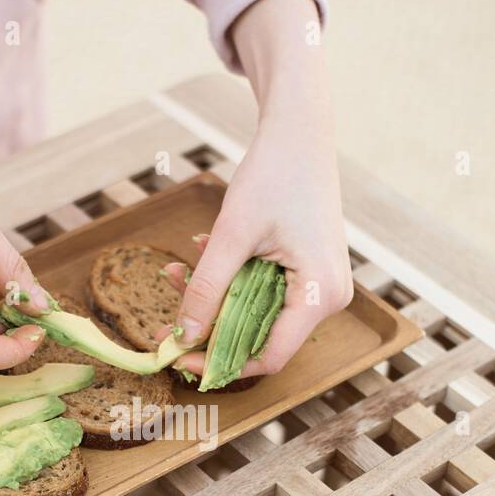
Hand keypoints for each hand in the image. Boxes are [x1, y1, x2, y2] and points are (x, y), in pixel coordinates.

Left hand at [166, 116, 352, 380]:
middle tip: (166, 324)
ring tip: (177, 271)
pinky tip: (202, 252)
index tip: (180, 358)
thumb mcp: (231, 235)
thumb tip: (183, 336)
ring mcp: (321, 286)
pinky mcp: (309, 273)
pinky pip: (264, 293)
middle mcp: (328, 298)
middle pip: (260, 338)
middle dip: (210, 329)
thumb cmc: (274, 175)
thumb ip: (206, 288)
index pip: (268, 356)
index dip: (221, 363)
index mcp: (319, 295)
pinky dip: (231, 281)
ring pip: (257, 314)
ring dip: (215, 299)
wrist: (300, 132)